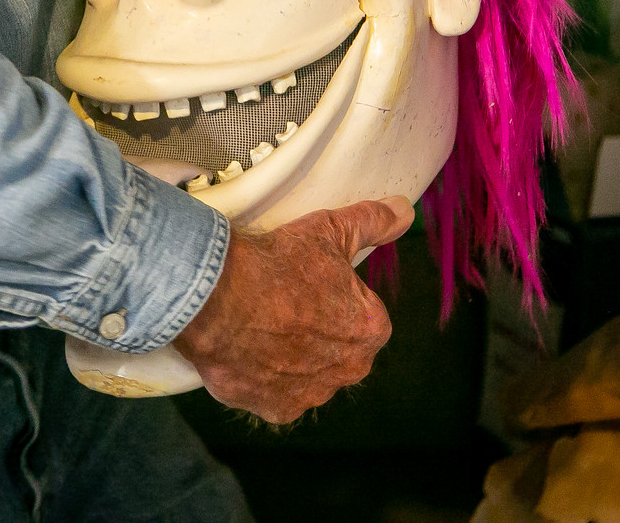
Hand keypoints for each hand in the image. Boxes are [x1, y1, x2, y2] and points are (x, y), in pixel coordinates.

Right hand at [171, 196, 413, 423]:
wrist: (216, 298)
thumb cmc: (277, 264)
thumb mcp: (328, 230)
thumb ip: (372, 221)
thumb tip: (404, 210)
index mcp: (370, 328)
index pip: (361, 311)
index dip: (333, 293)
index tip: (305, 280)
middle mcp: (349, 370)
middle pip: (338, 347)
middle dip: (317, 329)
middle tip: (283, 300)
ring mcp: (312, 394)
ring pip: (307, 372)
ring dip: (291, 355)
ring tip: (260, 323)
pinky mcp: (276, 409)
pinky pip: (275, 393)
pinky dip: (263, 376)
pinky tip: (247, 349)